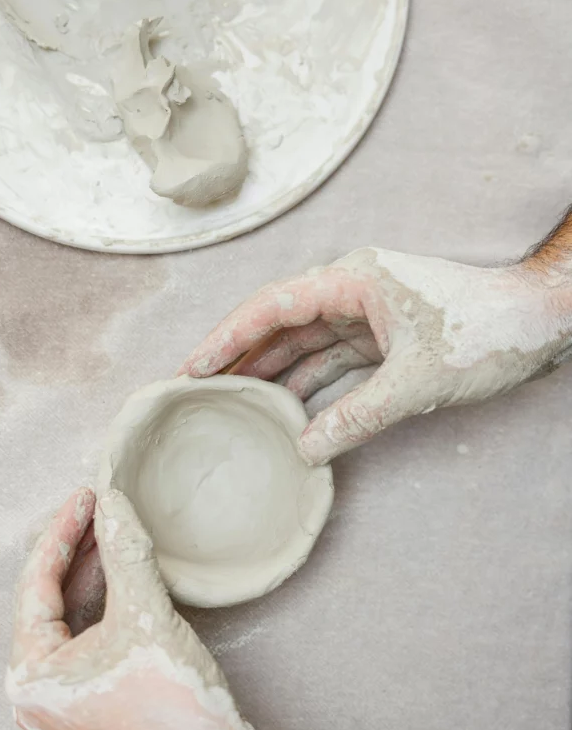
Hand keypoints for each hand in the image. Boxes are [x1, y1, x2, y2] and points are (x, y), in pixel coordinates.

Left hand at [6, 487, 338, 729]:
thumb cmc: (178, 704)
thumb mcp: (145, 616)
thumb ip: (124, 553)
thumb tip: (112, 502)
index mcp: (31, 675)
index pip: (35, 584)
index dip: (63, 532)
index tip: (86, 494)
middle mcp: (36, 690)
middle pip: (49, 599)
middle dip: (77, 549)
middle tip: (100, 504)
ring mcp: (62, 698)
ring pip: (69, 616)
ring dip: (91, 571)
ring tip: (110, 526)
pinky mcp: (90, 698)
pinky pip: (86, 636)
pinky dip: (102, 600)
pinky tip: (119, 567)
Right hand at [180, 246, 571, 464]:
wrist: (543, 322)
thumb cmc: (488, 331)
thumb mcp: (416, 382)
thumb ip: (357, 417)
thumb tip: (306, 450)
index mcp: (353, 280)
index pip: (272, 306)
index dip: (227, 337)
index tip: (193, 367)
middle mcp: (352, 289)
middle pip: (280, 323)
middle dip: (240, 355)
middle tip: (196, 388)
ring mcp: (367, 313)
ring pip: (304, 344)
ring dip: (271, 372)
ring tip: (231, 403)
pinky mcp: (383, 337)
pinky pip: (333, 360)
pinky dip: (309, 384)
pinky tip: (285, 409)